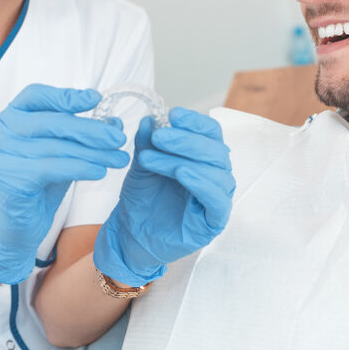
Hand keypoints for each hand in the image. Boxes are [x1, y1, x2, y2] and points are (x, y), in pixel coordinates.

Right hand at [0, 84, 129, 283]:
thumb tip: (114, 122)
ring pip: (56, 146)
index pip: (36, 95)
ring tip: (119, 158)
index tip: (96, 98)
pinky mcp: (7, 177)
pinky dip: (80, 167)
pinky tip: (100, 171)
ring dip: (93, 152)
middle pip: (52, 122)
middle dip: (90, 130)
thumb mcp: (62, 153)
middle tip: (118, 138)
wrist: (15, 228)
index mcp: (8, 117)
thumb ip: (81, 135)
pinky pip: (52, 167)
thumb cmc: (38, 185)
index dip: (66, 96)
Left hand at [93, 108, 234, 286]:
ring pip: (215, 171)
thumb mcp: (142, 165)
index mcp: (204, 158)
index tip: (172, 114)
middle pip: (215, 149)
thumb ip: (148, 143)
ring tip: (152, 157)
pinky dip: (201, 183)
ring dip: (183, 159)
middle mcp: (216, 175)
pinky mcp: (214, 221)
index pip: (211, 133)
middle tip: (159, 136)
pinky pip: (217, 200)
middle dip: (185, 139)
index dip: (195, 121)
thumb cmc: (142, 199)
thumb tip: (151, 119)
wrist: (131, 236)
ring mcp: (217, 198)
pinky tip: (182, 173)